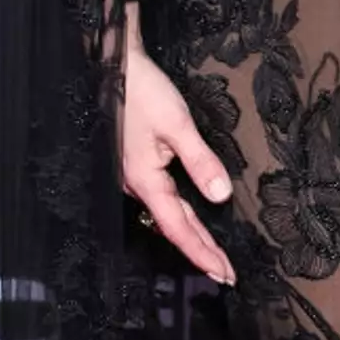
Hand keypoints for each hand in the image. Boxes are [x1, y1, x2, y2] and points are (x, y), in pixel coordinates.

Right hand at [122, 43, 236, 284]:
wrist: (114, 66)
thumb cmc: (143, 93)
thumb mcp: (177, 125)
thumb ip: (200, 161)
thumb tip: (221, 195)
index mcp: (146, 180)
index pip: (179, 228)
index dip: (202, 252)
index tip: (225, 273)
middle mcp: (138, 185)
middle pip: (173, 227)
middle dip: (200, 250)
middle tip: (225, 273)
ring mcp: (135, 176)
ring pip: (167, 215)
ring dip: (191, 235)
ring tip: (212, 254)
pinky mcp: (136, 164)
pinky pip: (162, 200)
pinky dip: (179, 216)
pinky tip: (188, 217)